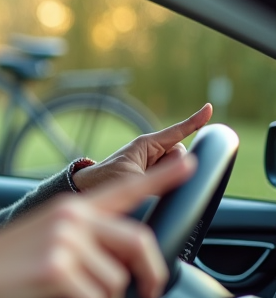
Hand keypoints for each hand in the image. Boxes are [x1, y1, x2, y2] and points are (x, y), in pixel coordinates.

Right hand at [0, 155, 195, 297]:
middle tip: (146, 293)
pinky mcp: (56, 270)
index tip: (189, 161)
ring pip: (117, 282)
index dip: (160, 178)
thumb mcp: (43, 241)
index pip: (123, 188)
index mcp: (69, 208)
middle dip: (149, 275)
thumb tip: (120, 269)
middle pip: (138, 243)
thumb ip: (83, 242)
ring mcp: (64, 242)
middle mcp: (71, 218)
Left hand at [71, 103, 210, 191]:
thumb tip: (181, 172)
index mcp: (146, 145)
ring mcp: (153, 161)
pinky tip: (157, 184)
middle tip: (149, 177)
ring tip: (144, 183)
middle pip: (181, 155)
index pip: (177, 131)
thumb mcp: (133, 180)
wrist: (88, 189)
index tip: (209, 108)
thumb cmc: (106, 181)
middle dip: (174, 166)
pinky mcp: (152, 172)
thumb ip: (158, 178)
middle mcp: (152, 150)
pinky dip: (168, 179)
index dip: (194, 121)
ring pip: (177, 166)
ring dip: (168, 176)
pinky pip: (170, 173)